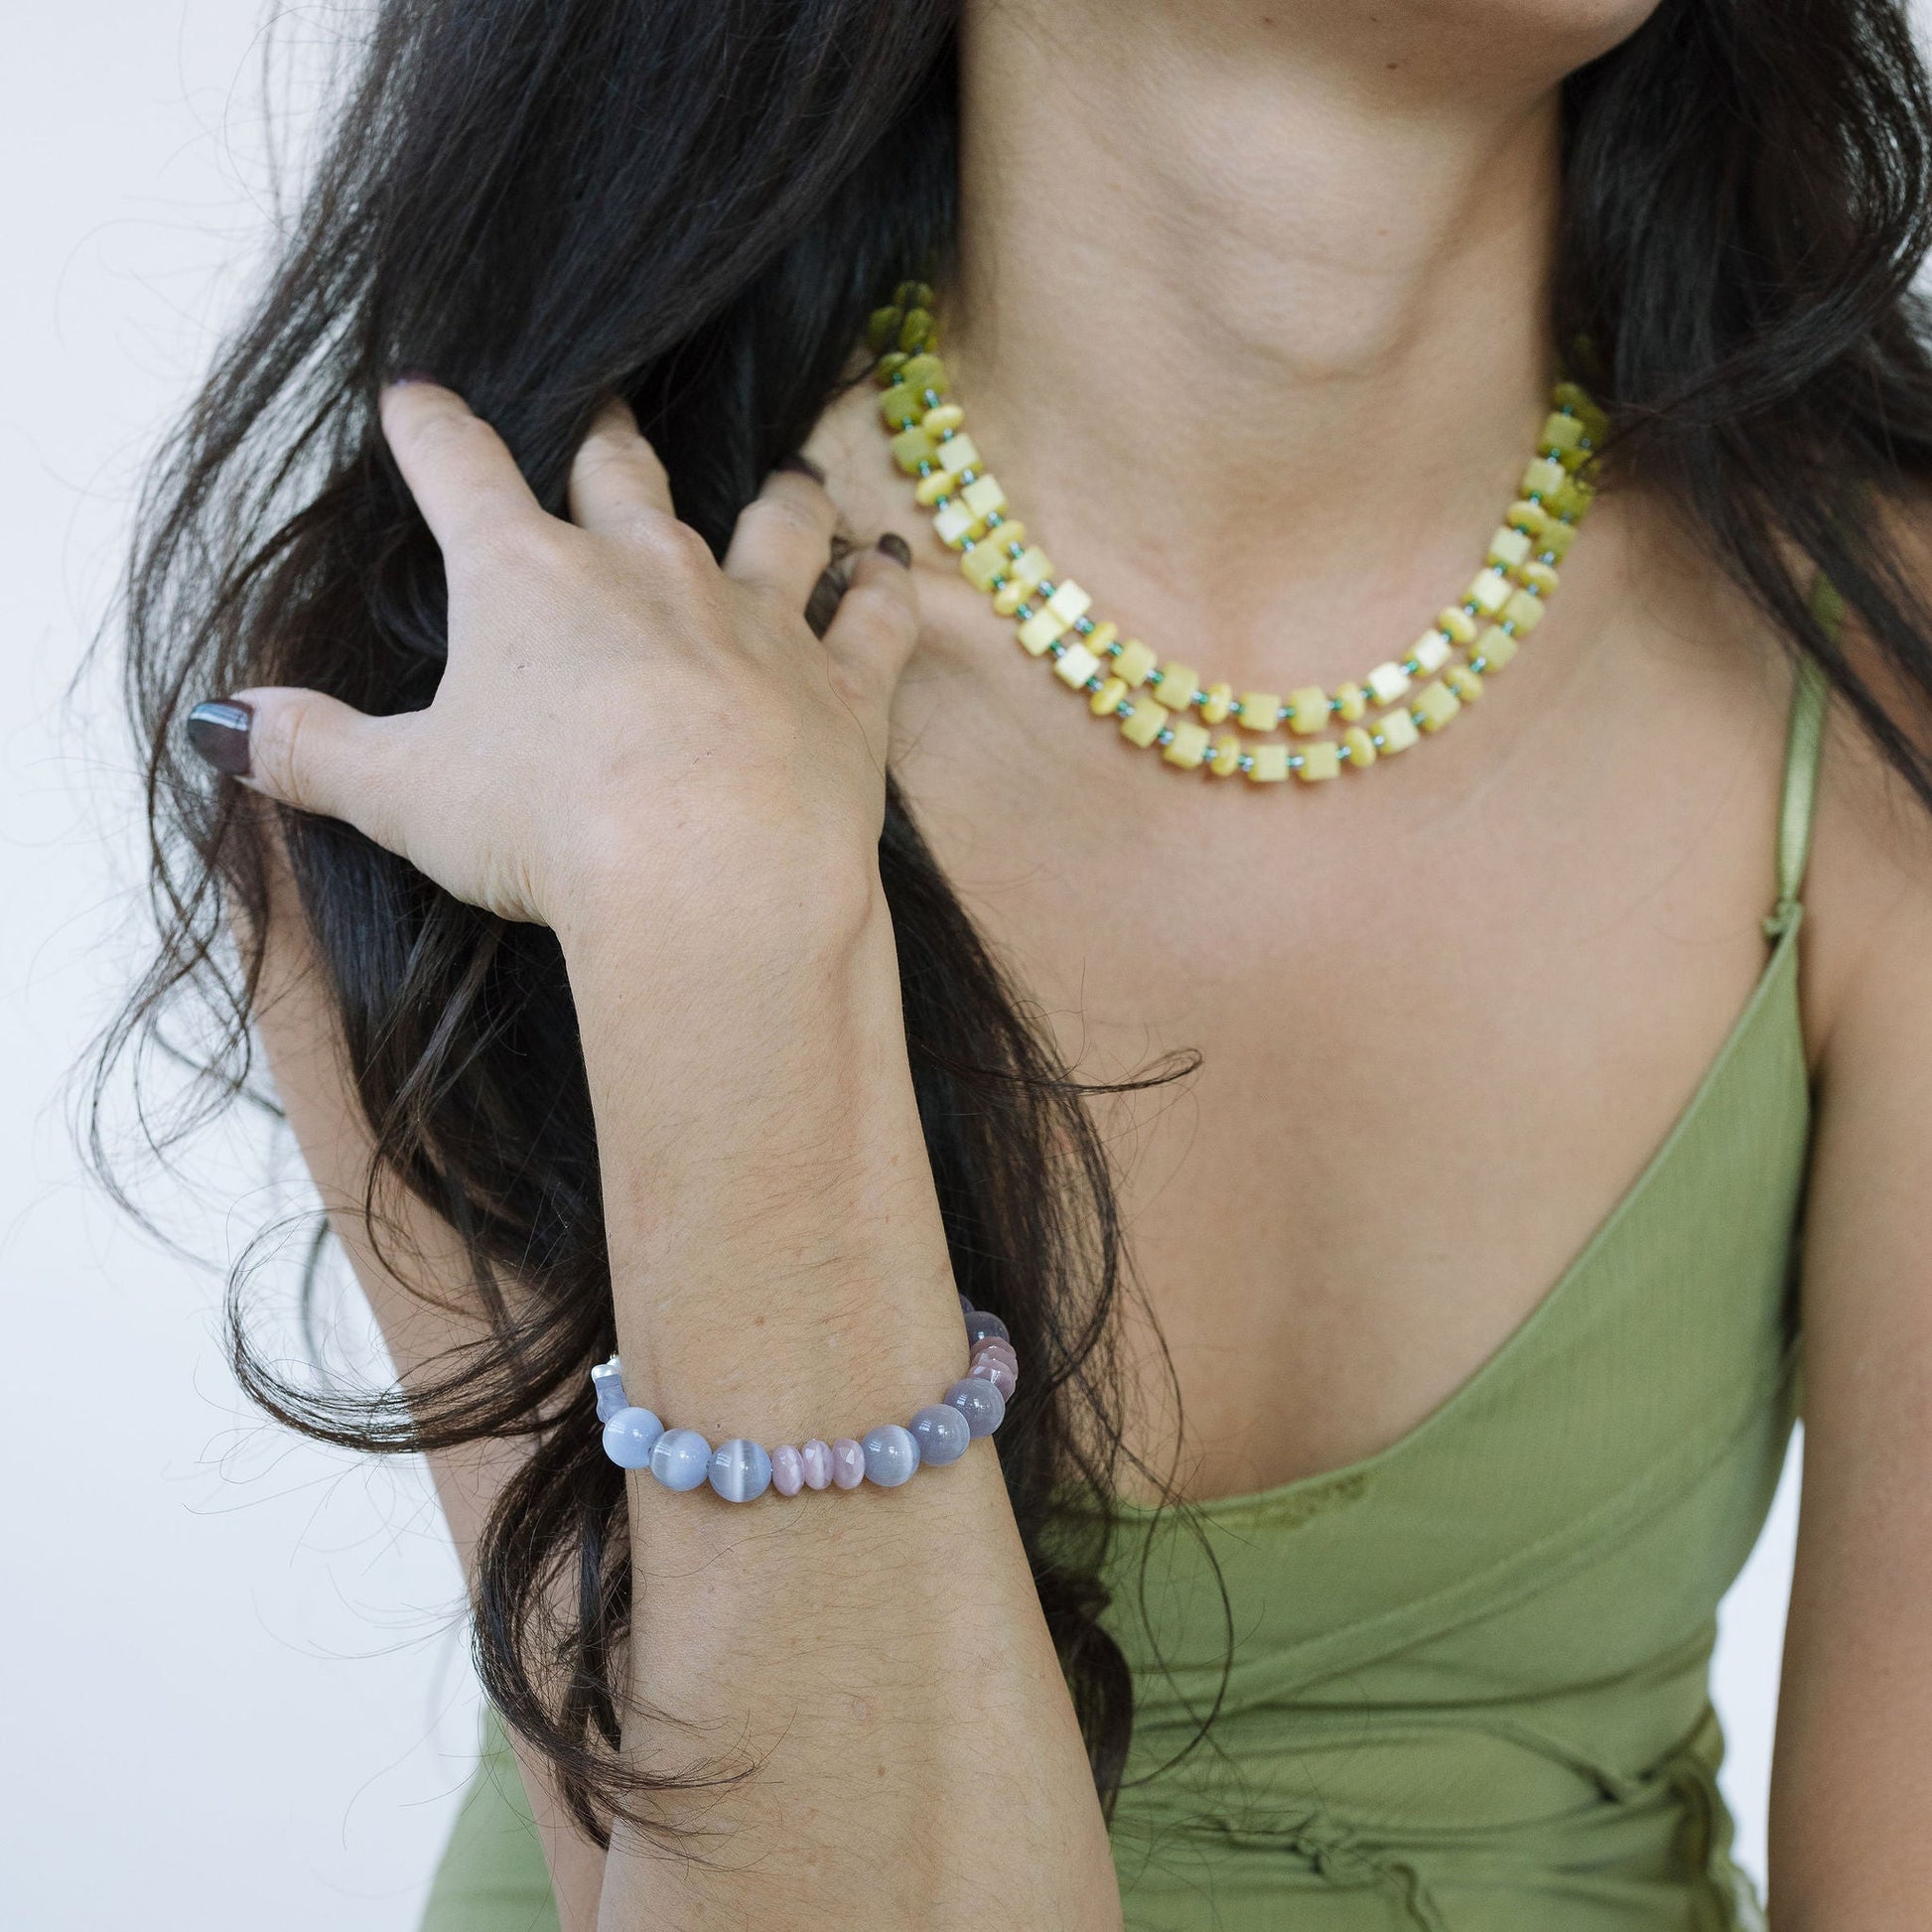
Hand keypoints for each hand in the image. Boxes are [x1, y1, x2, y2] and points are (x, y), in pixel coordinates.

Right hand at [186, 380, 917, 942]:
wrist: (707, 874)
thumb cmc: (548, 829)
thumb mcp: (402, 795)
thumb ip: (313, 753)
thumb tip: (221, 728)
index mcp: (527, 580)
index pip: (461, 473)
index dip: (432, 429)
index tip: (414, 396)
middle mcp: (646, 571)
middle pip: (624, 475)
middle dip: (607, 440)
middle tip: (607, 418)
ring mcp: (754, 621)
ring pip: (773, 525)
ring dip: (780, 498)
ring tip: (789, 478)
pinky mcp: (842, 687)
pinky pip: (875, 616)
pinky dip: (886, 587)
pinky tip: (891, 563)